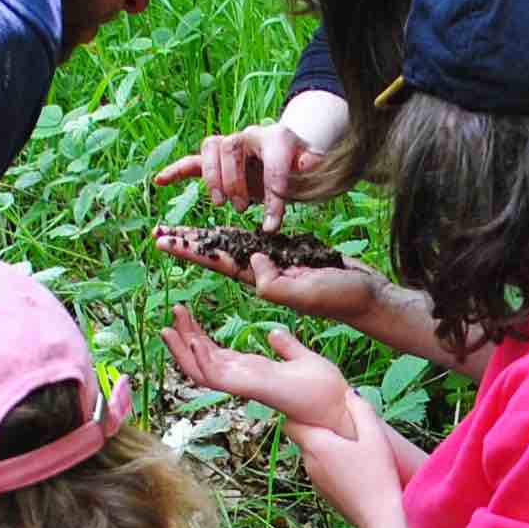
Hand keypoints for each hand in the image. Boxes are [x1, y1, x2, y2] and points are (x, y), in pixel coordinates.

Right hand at [150, 119, 349, 218]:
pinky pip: (192, 161)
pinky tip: (160, 181)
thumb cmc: (301, 165)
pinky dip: (176, 170)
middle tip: (242, 208)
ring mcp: (229, 147)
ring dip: (213, 177)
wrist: (289, 155)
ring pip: (211, 150)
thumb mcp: (313, 166)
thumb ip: (312, 162)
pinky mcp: (215, 160)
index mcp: (277, 137)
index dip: (273, 190)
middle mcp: (249, 136)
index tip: (273, 223)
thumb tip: (307, 161)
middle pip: (232, 147)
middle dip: (235, 179)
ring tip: (222, 205)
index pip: (272, 160)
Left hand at [150, 225, 391, 326]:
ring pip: (235, 246)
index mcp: (261, 281)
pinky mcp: (293, 256)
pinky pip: (260, 241)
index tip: (162, 239)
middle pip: (218, 252)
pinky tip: (228, 228)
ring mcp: (278, 265)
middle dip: (189, 243)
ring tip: (185, 228)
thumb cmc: (341, 298)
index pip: (216, 261)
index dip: (189, 250)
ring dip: (209, 237)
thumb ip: (275, 283)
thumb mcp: (305, 293)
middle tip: (159, 231)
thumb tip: (253, 262)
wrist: (369, 297)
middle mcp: (264, 273)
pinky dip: (240, 233)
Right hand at [163, 309, 365, 442]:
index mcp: (251, 369)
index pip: (214, 353)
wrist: (337, 405)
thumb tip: (275, 332)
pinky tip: (194, 341)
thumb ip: (286, 346)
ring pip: (201, 372)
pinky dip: (203, 360)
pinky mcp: (252, 388)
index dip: (196, 335)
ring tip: (170, 327)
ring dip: (183, 350)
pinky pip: (219, 378)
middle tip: (172, 314)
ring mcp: (245, 385)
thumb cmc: (323, 388)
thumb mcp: (301, 358)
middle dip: (183, 339)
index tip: (185, 313)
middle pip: (201, 361)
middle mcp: (243, 378)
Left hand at [289, 405, 403, 526]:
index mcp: (317, 445)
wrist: (379, 519)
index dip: (299, 413)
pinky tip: (354, 466)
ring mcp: (315, 480)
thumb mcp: (375, 436)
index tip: (316, 408)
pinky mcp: (324, 493)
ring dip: (326, 447)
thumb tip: (349, 394)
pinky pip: (321, 471)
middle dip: (317, 429)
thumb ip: (361, 410)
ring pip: (313, 455)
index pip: (289, 422)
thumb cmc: (377, 475)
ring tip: (351, 445)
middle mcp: (309, 462)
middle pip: (303, 438)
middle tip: (340, 423)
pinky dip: (331, 464)